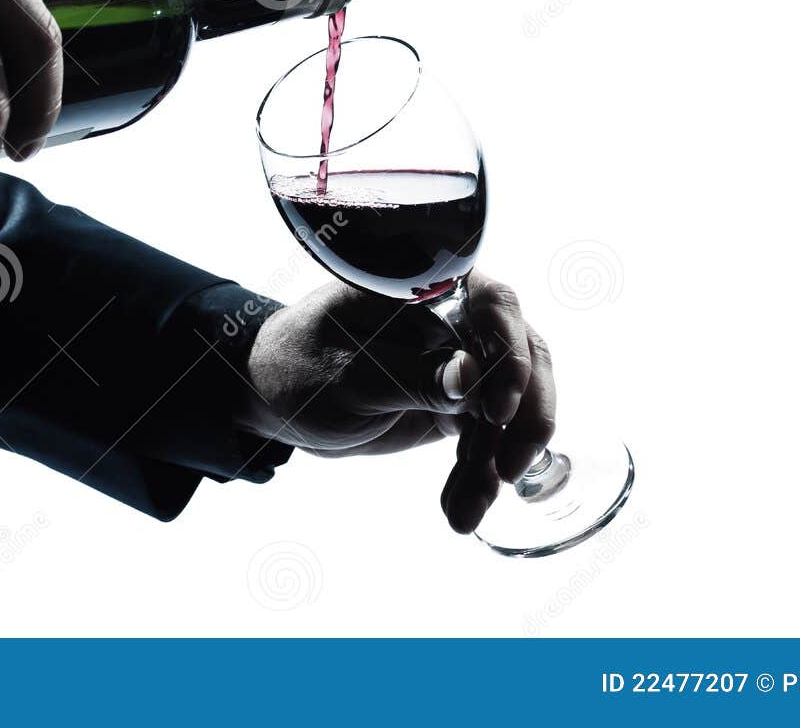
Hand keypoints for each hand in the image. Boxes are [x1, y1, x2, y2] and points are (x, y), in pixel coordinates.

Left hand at [236, 272, 555, 534]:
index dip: (508, 351)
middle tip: (506, 469)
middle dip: (523, 417)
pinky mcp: (457, 403)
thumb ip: (412, 377)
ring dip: (494, 461)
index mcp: (424, 289)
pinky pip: (485, 437)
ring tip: (466, 510)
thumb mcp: (350, 377)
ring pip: (508, 407)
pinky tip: (462, 510)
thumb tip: (473, 377)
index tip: (499, 406)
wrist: (276, 398)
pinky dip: (478, 475)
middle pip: (520, 355)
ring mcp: (459, 361)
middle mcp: (453, 317)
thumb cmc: (300, 367)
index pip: (491, 303)